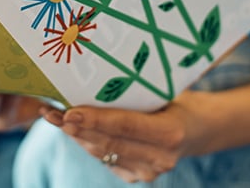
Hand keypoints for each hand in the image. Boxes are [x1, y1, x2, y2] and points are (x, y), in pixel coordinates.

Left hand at [41, 91, 210, 182]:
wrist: (198, 130)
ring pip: (101, 152)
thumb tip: (98, 72)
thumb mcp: (166, 91)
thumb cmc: (179, 100)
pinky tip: (71, 126)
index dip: (95, 119)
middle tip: (50, 113)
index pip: (125, 126)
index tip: (69, 111)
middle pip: (108, 142)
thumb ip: (138, 92)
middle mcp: (160, 158)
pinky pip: (104, 158)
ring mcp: (148, 172)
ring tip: (52, 116)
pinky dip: (86, 141)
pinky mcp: (136, 176)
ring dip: (75, 134)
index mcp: (170, 133)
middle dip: (76, 127)